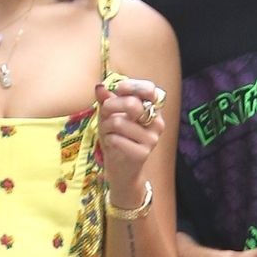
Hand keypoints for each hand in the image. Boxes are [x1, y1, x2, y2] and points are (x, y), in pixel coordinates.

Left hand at [96, 75, 165, 206]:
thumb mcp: (110, 116)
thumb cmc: (118, 139)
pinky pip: (117, 139)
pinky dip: (108, 140)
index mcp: (153, 110)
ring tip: (108, 133)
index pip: (150, 89)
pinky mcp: (142, 153)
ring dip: (106, 127)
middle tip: (104, 113)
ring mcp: (152, 139)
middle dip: (110, 106)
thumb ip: (107, 101)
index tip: (118, 89)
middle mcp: (157, 123)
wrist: (122, 170)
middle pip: (132, 104)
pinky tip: (111, 145)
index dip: (132, 86)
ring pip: (120, 123)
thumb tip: (99, 87)